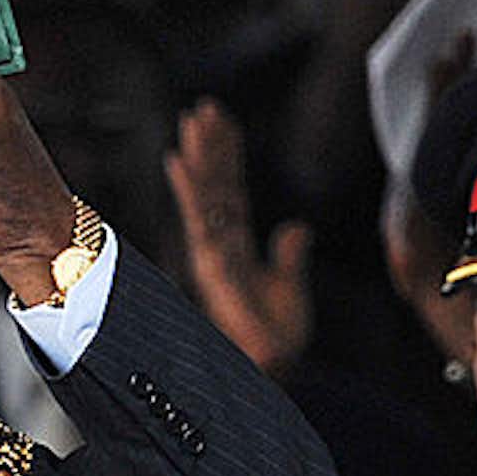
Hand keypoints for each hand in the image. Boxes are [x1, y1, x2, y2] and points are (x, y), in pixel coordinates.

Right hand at [165, 98, 311, 377]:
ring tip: (194, 119)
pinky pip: (200, 219)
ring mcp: (214, 253)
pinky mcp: (213, 265)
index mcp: (238, 247)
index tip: (223, 122)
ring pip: (205, 195)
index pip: (231, 191)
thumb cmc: (277, 337)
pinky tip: (180, 160)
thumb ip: (289, 256)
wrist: (273, 368)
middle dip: (210, 146)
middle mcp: (221, 245)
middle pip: (215, 185)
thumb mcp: (291, 287)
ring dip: (201, 156)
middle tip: (203, 107)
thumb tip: (296, 226)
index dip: (228, 157)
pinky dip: (190, 189)